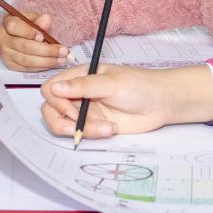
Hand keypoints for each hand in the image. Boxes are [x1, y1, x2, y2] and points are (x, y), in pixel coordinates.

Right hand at [0, 12, 70, 70]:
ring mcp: (6, 53)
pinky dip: (42, 66)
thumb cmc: (27, 26)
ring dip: (47, 61)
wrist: (19, 36)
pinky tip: (53, 63)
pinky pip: (27, 68)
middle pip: (24, 46)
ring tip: (62, 59)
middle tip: (63, 51)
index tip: (42, 36)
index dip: (28, 32)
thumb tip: (46, 19)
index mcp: (7, 23)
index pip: (15, 27)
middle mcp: (3, 39)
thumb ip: (39, 20)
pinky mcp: (11, 65)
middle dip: (46, 50)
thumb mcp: (33, 19)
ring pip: (27, 60)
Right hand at [40, 63, 212, 139]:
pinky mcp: (95, 126)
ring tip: (103, 128)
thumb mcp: (110, 83)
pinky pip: (82, 134)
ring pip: (64, 125)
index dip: (56, 101)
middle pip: (51, 109)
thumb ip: (82, 87)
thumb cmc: (138, 85)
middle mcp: (78, 94)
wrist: (162, 103)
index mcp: (78, 77)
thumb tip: (55, 88)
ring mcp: (85, 111)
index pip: (50, 88)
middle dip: (62, 120)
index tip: (72, 108)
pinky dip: (92, 135)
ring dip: (80, 130)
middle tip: (79, 122)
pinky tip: (111, 129)